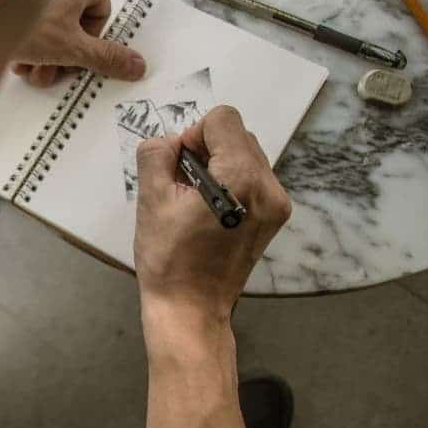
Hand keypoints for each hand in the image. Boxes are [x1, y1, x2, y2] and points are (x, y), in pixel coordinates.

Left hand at [11, 0, 146, 86]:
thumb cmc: (21, 19)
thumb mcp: (72, 48)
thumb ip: (106, 58)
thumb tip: (132, 65)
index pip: (99, 17)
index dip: (86, 47)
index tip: (73, 60)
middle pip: (73, 21)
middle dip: (59, 55)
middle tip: (49, 69)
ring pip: (51, 20)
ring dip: (41, 52)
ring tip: (28, 62)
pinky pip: (30, 11)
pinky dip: (24, 35)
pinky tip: (14, 51)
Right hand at [134, 106, 291, 339]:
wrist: (191, 309)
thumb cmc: (169, 259)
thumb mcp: (151, 199)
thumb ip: (157, 154)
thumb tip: (172, 143)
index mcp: (241, 177)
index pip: (223, 119)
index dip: (194, 135)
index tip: (179, 167)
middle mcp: (268, 186)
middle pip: (238, 135)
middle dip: (207, 149)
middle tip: (183, 183)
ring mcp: (277, 203)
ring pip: (246, 154)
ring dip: (219, 164)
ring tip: (196, 199)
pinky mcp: (275, 217)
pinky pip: (253, 177)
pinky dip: (231, 181)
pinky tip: (211, 209)